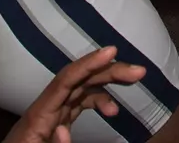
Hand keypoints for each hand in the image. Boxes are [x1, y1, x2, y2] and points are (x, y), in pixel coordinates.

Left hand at [3, 45, 145, 142]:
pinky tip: (112, 110)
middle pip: (79, 79)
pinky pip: (79, 102)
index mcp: (39, 114)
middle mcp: (46, 107)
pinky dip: (98, 101)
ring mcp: (52, 113)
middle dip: (108, 71)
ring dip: (107, 83)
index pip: (66, 79)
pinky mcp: (56, 120)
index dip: (89, 63)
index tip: (112, 51)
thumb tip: (63, 128)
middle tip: (139, 70)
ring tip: (133, 82)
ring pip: (82, 88)